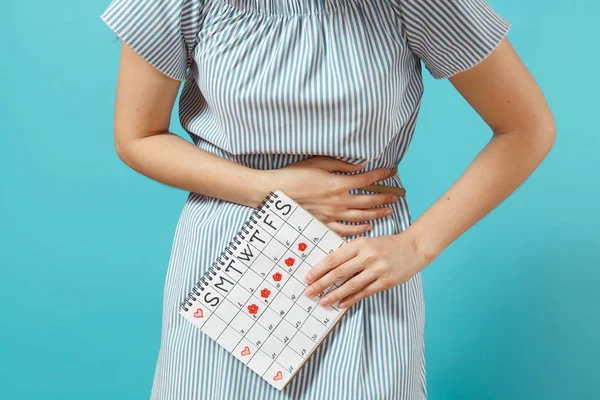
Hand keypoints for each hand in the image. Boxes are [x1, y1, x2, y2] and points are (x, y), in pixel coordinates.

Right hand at [264, 156, 399, 237]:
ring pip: (360, 217)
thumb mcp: (318, 162)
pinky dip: (357, 229)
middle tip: (397, 195)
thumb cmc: (294, 174)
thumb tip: (359, 165)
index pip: (366, 180)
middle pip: (368, 201)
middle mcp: (338, 201)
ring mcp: (331, 215)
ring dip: (376, 213)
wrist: (274, 192)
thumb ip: (341, 164)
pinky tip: (367, 226)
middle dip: (385, 197)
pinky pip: (344, 230)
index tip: (391, 171)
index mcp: (338, 183)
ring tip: (388, 210)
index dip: (381, 175)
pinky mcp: (322, 223)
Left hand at [302, 231, 429, 308]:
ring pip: (350, 285)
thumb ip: (350, 253)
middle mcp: (367, 256)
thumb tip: (328, 268)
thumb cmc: (387, 245)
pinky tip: (341, 304)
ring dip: (334, 295)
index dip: (319, 269)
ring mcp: (377, 269)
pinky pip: (365, 292)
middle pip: (339, 272)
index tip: (307, 277)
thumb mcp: (367, 242)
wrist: (414, 247)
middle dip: (321, 283)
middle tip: (308, 292)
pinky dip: (351, 299)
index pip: (334, 258)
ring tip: (322, 301)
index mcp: (359, 243)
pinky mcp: (386, 281)